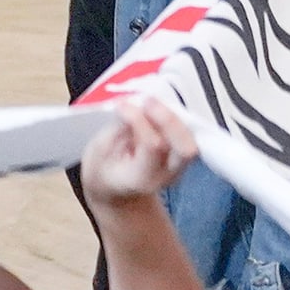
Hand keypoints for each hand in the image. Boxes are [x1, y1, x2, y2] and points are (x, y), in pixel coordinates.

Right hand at [80, 96, 195, 207]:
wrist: (115, 187)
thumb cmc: (104, 170)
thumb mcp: (98, 150)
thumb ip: (118, 129)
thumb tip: (132, 107)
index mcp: (141, 178)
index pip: (153, 147)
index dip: (139, 121)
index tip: (123, 106)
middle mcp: (165, 176)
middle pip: (185, 148)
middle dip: (168, 119)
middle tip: (147, 102)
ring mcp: (178, 169)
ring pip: (191, 140)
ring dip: (172, 117)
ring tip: (150, 106)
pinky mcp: (182, 158)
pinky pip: (188, 136)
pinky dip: (174, 119)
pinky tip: (156, 113)